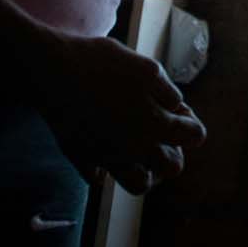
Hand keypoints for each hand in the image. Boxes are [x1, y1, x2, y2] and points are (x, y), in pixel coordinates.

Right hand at [31, 32, 207, 194]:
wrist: (51, 68)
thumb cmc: (101, 62)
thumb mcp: (147, 67)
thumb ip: (168, 92)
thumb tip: (176, 107)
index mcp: (157, 124)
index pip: (195, 136)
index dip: (190, 122)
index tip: (176, 111)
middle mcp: (136, 148)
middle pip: (172, 167)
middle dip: (173, 150)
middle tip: (160, 132)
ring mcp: (107, 157)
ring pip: (139, 184)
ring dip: (146, 170)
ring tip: (140, 150)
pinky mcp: (80, 158)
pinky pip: (100, 177)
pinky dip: (107, 168)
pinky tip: (106, 148)